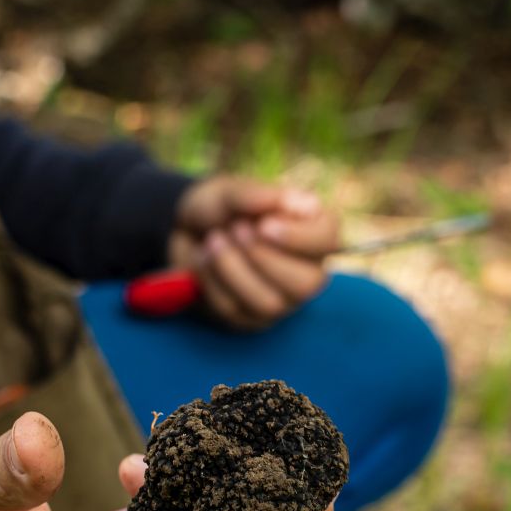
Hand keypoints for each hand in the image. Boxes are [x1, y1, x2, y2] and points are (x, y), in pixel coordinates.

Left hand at [170, 176, 340, 328]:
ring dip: (233, 268)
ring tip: (212, 240)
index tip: (264, 224)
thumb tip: (303, 202)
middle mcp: (304, 270)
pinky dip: (212, 281)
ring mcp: (280, 300)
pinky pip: (234, 311)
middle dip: (264, 258)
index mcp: (311, 232)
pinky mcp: (251, 319)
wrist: (182, 233)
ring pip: (269, 303)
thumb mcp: (228, 191)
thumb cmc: (217, 209)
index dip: (299, 237)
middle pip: (307, 283)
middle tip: (236, 229)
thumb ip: (258, 194)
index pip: (328, 240)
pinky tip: (203, 259)